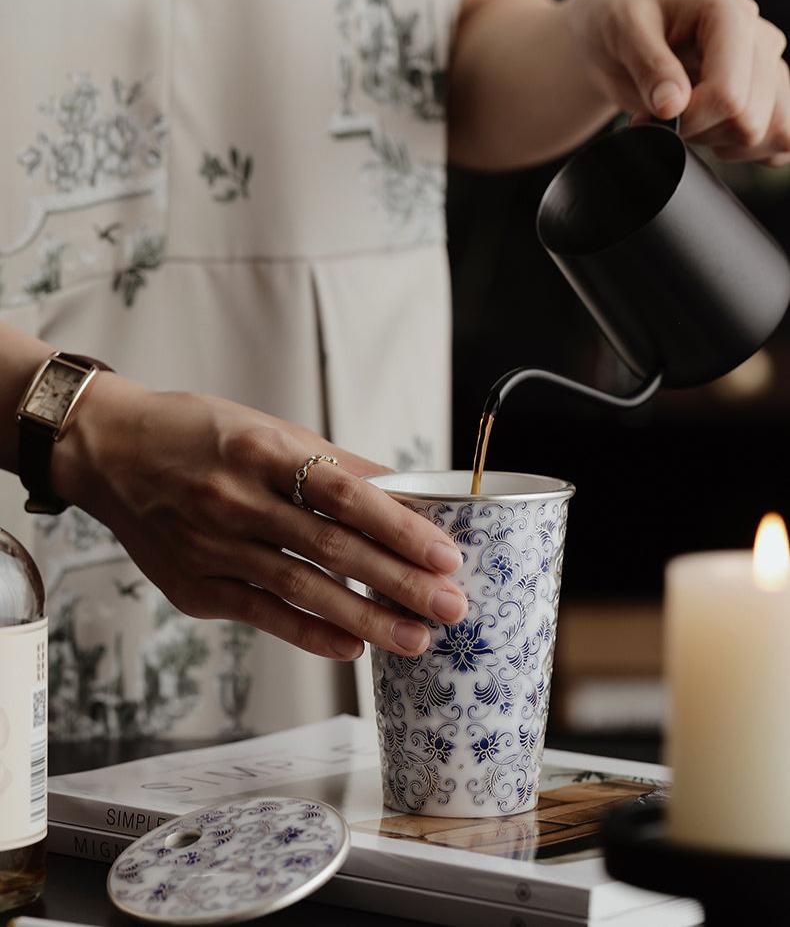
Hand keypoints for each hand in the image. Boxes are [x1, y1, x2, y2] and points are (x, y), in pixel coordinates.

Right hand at [51, 373, 466, 659]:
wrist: (110, 452)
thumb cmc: (198, 435)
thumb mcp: (266, 429)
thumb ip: (333, 464)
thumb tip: (404, 488)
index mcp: (261, 450)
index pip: (346, 494)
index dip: (400, 526)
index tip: (447, 555)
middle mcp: (236, 499)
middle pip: (332, 548)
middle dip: (399, 582)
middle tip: (453, 608)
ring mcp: (211, 546)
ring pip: (301, 588)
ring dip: (364, 619)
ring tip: (416, 639)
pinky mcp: (194, 585)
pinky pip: (262, 613)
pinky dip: (309, 632)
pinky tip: (351, 647)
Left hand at [566, 0, 789, 163]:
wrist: (622, 36)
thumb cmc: (624, 26)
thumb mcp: (623, 34)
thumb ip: (649, 67)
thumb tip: (673, 106)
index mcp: (728, 14)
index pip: (728, 94)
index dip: (689, 121)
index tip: (653, 117)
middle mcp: (759, 38)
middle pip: (749, 121)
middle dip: (700, 132)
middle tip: (664, 116)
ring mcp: (770, 69)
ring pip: (773, 133)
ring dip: (723, 143)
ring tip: (688, 121)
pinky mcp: (771, 97)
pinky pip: (782, 140)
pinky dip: (747, 151)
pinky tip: (713, 133)